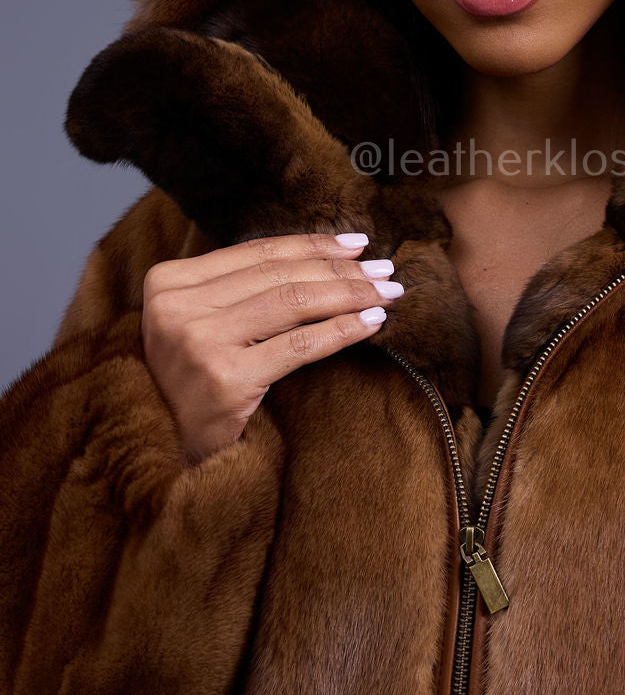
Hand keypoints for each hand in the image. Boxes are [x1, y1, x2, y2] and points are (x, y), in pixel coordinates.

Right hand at [141, 232, 402, 461]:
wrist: (167, 451)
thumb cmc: (194, 383)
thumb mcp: (201, 323)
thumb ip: (240, 288)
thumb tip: (323, 256)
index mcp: (167, 282)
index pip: (256, 253)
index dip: (313, 245)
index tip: (357, 244)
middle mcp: (176, 307)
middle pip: (278, 276)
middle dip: (340, 270)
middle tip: (384, 271)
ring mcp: (198, 342)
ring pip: (292, 303)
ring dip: (349, 294)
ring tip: (386, 294)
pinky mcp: (225, 380)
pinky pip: (299, 345)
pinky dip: (341, 330)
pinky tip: (371, 323)